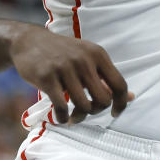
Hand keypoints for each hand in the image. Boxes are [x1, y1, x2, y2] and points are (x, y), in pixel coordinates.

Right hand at [10, 26, 132, 122]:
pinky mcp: (47, 77)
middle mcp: (84, 60)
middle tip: (87, 111)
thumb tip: (131, 97)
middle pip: (104, 99)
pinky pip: (62, 107)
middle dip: (97, 111)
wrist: (29, 41)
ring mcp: (65, 68)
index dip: (121, 103)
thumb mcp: (87, 57)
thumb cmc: (62, 53)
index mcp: (98, 54)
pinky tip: (61, 116)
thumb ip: (106, 77)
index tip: (114, 113)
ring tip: (73, 116)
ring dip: (79, 117)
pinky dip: (63, 117)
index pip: (120, 84)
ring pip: (84, 105)